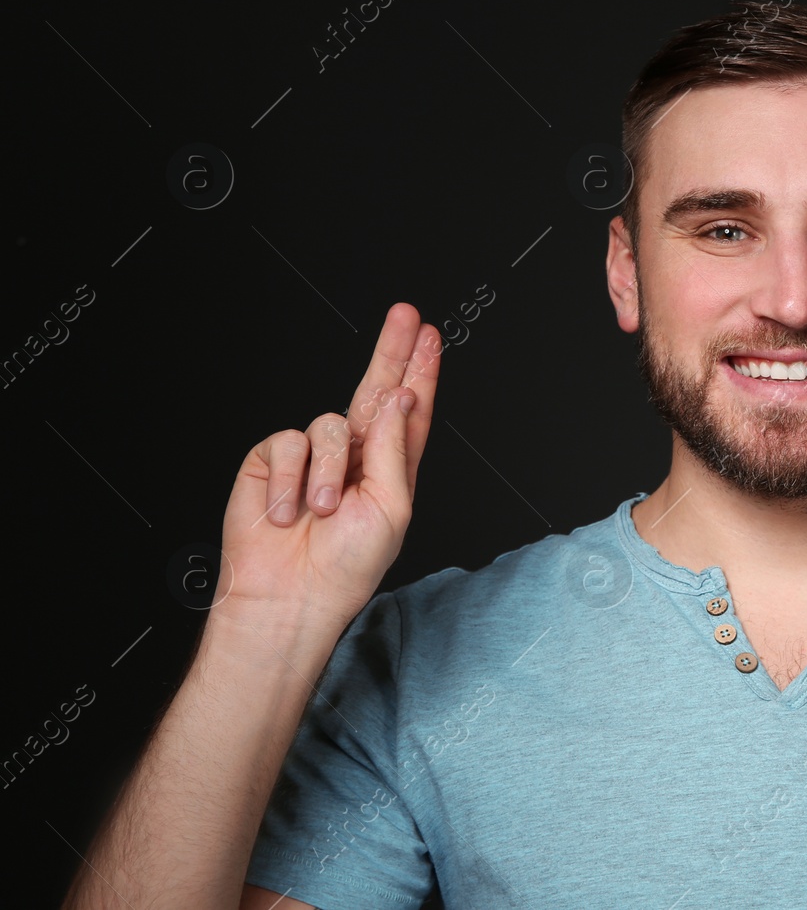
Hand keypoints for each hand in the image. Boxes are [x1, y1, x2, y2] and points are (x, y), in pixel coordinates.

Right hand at [215, 302, 441, 631]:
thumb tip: (398, 396)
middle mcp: (355, 456)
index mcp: (390, 468)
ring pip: (329, 424)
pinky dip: (289, 479)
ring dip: (328, 472)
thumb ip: (394, 448)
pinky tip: (289, 511)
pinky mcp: (272, 461)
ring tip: (322, 511)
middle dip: (390, 350)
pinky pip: (287, 443)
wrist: (288, 597)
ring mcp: (313, 457)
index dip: (419, 372)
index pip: (409, 411)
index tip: (429, 336)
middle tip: (405, 315)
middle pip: (374, 390)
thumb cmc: (347, 566)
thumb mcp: (391, 509)